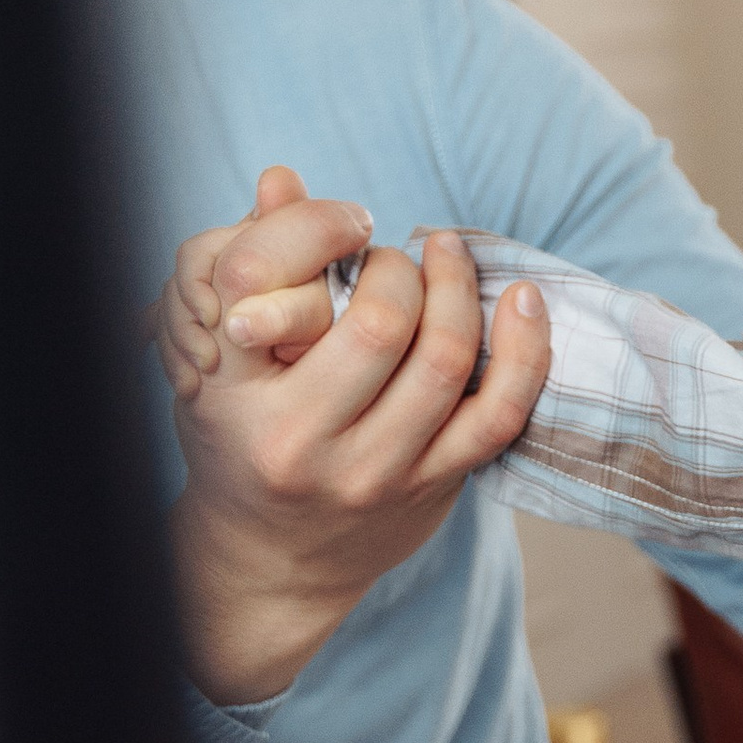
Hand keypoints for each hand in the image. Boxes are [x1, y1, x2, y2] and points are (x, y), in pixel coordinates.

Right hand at [158, 169, 551, 705]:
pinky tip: (524, 303)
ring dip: (460, 291)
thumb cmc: (239, 441)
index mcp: (242, 403)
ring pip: (447, 363)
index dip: (318, 236)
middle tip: (395, 255)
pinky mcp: (435, 489)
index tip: (341, 227)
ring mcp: (380, 474)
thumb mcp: (217, 366)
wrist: (269, 562)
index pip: (281, 295)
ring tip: (449, 255)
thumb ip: (250, 270)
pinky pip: (499, 414)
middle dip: (399, 267)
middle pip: (384, 325)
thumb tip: (282, 179)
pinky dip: (524, 352)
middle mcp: (311, 445)